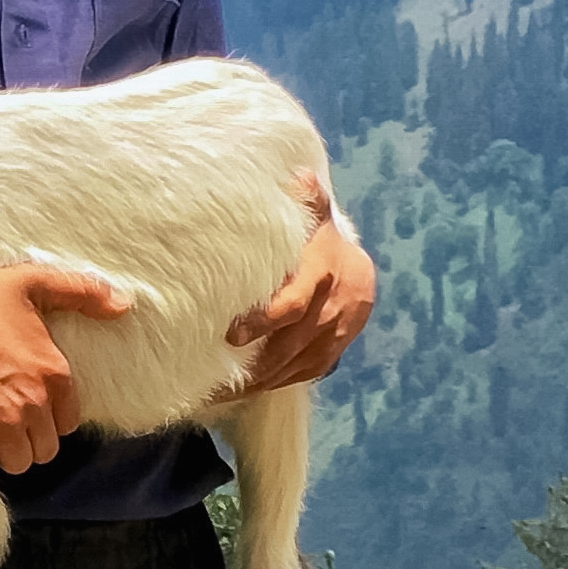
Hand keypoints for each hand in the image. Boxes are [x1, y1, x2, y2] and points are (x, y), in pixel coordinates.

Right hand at [0, 259, 134, 472]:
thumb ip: (81, 293)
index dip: (49, 415)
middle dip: (28, 437)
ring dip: (3, 450)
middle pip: (45, 449)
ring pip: (18, 462)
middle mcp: (33, 405)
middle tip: (4, 415)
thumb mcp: (30, 282)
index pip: (68, 422)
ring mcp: (1, 426)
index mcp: (54, 374)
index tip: (27, 401)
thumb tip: (124, 305)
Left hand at [228, 175, 374, 390]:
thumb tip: (299, 177)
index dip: (264, 322)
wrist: (357, 272)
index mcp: (322, 276)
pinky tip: (242, 390)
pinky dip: (272, 385)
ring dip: (257, 381)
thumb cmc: (319, 241)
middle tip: (210, 378)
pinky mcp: (330, 357)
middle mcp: (330, 312)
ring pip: (293, 367)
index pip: (293, 306)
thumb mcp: (315, 216)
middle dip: (251, 363)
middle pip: (288, 346)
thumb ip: (307, 199)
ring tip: (215, 392)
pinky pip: (300, 376)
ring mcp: (333, 339)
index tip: (231, 333)